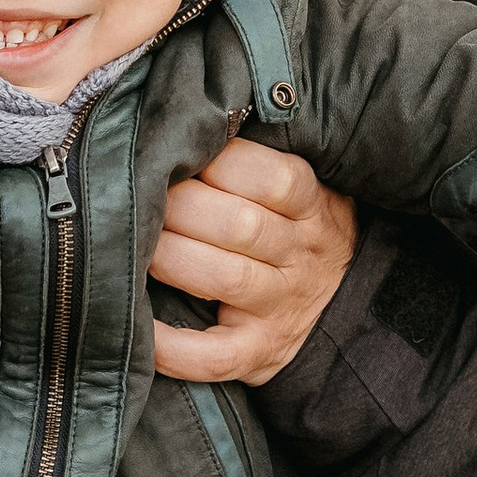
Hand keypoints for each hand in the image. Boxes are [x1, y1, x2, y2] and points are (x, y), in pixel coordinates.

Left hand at [150, 137, 359, 384]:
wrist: (342, 308)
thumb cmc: (296, 231)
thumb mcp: (303, 188)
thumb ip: (259, 160)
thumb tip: (190, 120)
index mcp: (313, 205)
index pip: (272, 176)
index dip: (218, 162)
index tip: (180, 153)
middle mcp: (301, 256)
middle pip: (240, 224)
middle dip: (180, 206)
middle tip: (142, 196)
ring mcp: (280, 307)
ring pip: (225, 278)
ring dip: (170, 257)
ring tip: (134, 242)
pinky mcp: (257, 353)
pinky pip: (213, 356)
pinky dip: (173, 348)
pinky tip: (140, 329)